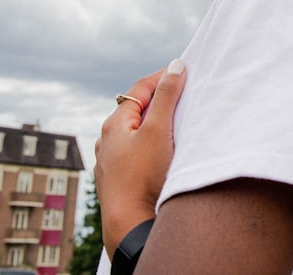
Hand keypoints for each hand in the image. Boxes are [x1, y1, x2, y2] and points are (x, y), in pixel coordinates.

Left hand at [95, 58, 185, 258]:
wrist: (130, 225)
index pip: (139, 89)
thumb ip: (167, 96)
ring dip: (154, 125)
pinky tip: (162, 154)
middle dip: (159, 100)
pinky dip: (151, 146)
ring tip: (176, 124)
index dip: (162, 76)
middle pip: (136, 110)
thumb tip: (174, 66)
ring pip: (135, 134)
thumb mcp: (158, 129)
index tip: (183, 71)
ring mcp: (111, 163)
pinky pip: (136, 153)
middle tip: (184, 95)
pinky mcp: (120, 182)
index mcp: (114, 124)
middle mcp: (107, 141)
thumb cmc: (143, 176)